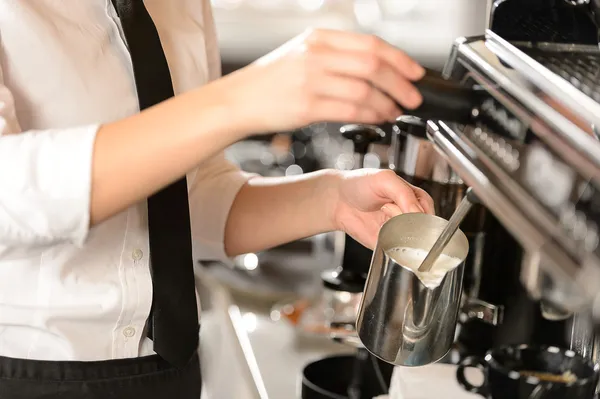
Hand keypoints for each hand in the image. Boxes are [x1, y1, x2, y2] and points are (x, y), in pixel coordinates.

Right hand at [215, 28, 424, 134]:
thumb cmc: (269, 82)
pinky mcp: (306, 105)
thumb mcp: (302, 56)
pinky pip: (350, 109)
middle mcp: (316, 55)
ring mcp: (311, 80)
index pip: (370, 44)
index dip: (400, 59)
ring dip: (388, 103)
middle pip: (373, 65)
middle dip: (401, 83)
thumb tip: (377, 71)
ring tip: (395, 111)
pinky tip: (377, 118)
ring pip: (365, 89)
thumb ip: (336, 58)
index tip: (415, 73)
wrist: (237, 101)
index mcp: (318, 39)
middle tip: (413, 97)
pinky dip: (371, 115)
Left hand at [330, 169, 433, 248]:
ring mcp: (400, 231)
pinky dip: (389, 241)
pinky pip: (396, 250)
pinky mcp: (388, 244)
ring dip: (394, 228)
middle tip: (386, 207)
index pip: (429, 211)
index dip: (417, 210)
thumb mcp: (385, 179)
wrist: (338, 200)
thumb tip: (418, 213)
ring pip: (409, 239)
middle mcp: (411, 216)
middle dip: (404, 218)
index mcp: (416, 199)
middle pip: (420, 227)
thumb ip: (405, 193)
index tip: (400, 203)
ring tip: (381, 213)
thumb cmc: (360, 185)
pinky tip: (379, 228)